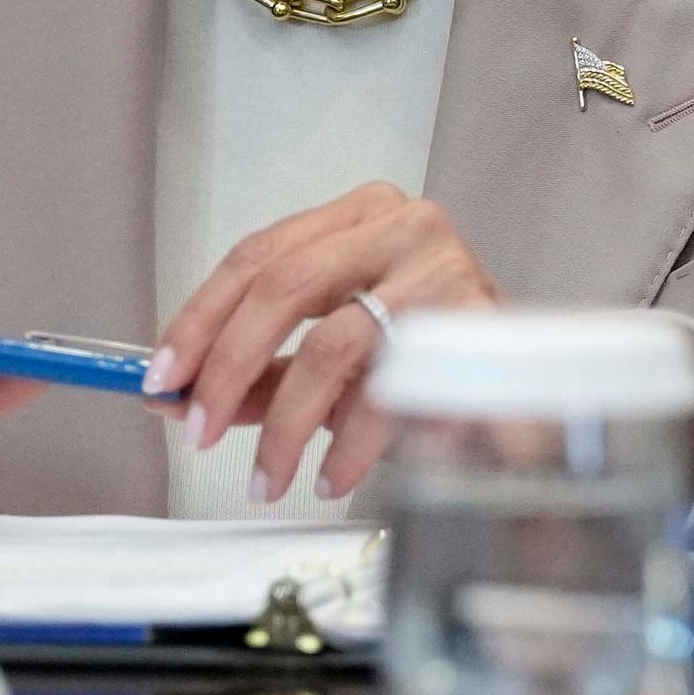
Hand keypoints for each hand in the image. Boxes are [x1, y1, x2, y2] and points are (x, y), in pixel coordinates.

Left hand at [148, 186, 499, 504]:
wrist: (530, 380)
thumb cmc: (430, 355)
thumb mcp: (336, 355)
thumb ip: (262, 372)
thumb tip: (176, 399)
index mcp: (354, 217)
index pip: (256, 254)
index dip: (199, 318)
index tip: (162, 377)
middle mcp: (398, 225)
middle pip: (283, 287)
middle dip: (230, 368)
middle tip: (201, 431)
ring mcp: (440, 266)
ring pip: (333, 344)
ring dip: (287, 424)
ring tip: (268, 477)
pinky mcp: (473, 322)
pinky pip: (389, 389)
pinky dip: (348, 443)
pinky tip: (328, 475)